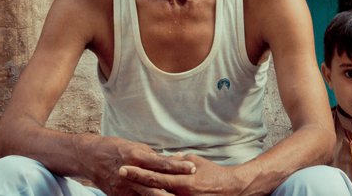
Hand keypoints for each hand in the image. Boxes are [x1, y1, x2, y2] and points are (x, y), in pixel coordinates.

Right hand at [82, 136, 195, 195]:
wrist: (90, 158)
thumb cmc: (117, 148)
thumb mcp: (137, 147)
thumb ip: (154, 156)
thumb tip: (175, 160)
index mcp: (137, 157)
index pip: (162, 163)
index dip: (178, 167)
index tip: (193, 168)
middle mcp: (131, 173)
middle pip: (157, 183)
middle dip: (174, 187)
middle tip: (191, 189)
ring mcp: (124, 187)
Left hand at [119, 153, 246, 195]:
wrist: (231, 189)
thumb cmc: (213, 173)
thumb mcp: (195, 162)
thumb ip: (177, 162)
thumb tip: (162, 159)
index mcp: (182, 182)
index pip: (155, 177)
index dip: (138, 173)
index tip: (123, 168)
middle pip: (151, 192)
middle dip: (134, 185)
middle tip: (119, 176)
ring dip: (141, 195)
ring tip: (126, 189)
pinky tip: (143, 195)